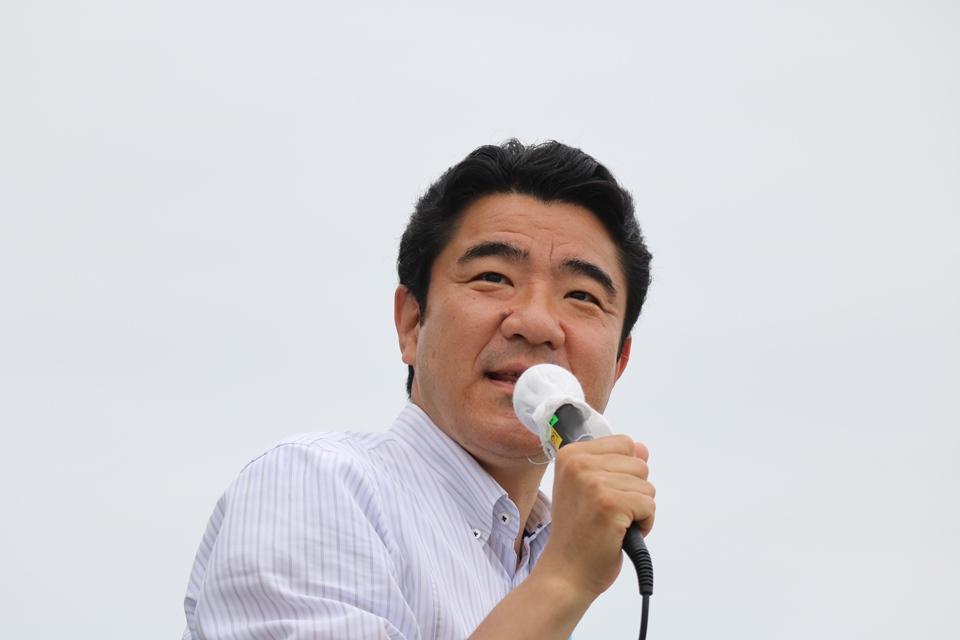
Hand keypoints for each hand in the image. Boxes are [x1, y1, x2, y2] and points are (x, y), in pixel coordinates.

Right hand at [535, 435, 655, 598]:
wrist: (566, 571)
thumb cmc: (578, 533)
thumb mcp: (590, 489)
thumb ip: (616, 464)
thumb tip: (642, 448)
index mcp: (571, 454)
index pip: (624, 443)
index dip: (623, 472)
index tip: (602, 494)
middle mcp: (579, 463)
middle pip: (639, 464)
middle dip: (633, 491)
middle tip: (607, 513)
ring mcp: (594, 483)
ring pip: (647, 486)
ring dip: (638, 510)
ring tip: (613, 524)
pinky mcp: (610, 504)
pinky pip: (649, 505)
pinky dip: (644, 524)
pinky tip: (620, 533)